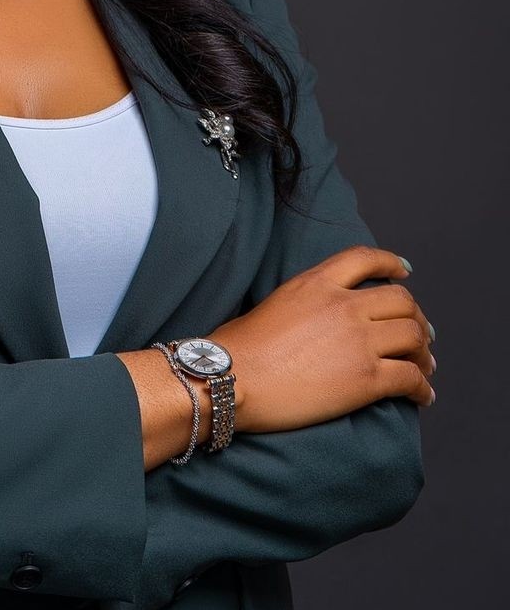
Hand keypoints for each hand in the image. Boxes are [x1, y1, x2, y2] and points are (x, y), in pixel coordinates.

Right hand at [212, 244, 435, 434]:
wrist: (232, 378)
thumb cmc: (237, 347)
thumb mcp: (272, 303)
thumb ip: (302, 301)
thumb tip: (307, 319)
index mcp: (317, 282)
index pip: (365, 259)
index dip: (391, 264)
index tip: (404, 273)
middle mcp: (344, 305)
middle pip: (401, 301)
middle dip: (416, 317)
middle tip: (420, 334)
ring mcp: (358, 341)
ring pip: (414, 337)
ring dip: (424, 352)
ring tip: (424, 366)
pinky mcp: (366, 379)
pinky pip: (411, 378)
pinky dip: (422, 388)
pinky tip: (422, 396)